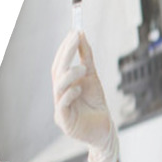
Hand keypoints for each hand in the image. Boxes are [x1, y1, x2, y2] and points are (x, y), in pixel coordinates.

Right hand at [51, 30, 118, 161]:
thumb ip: (87, 58)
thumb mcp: (92, 78)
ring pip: (58, 88)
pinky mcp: (65, 122)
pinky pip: (62, 105)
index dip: (65, 48)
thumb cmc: (96, 105)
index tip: (74, 32)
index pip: (59, 64)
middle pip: (57, 73)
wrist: (105, 130)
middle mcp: (59, 95)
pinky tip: (79, 89)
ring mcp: (60, 109)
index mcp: (63, 85)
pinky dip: (69, 94)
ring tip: (83, 68)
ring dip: (69, 74)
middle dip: (65, 54)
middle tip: (75, 39)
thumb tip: (81, 35)